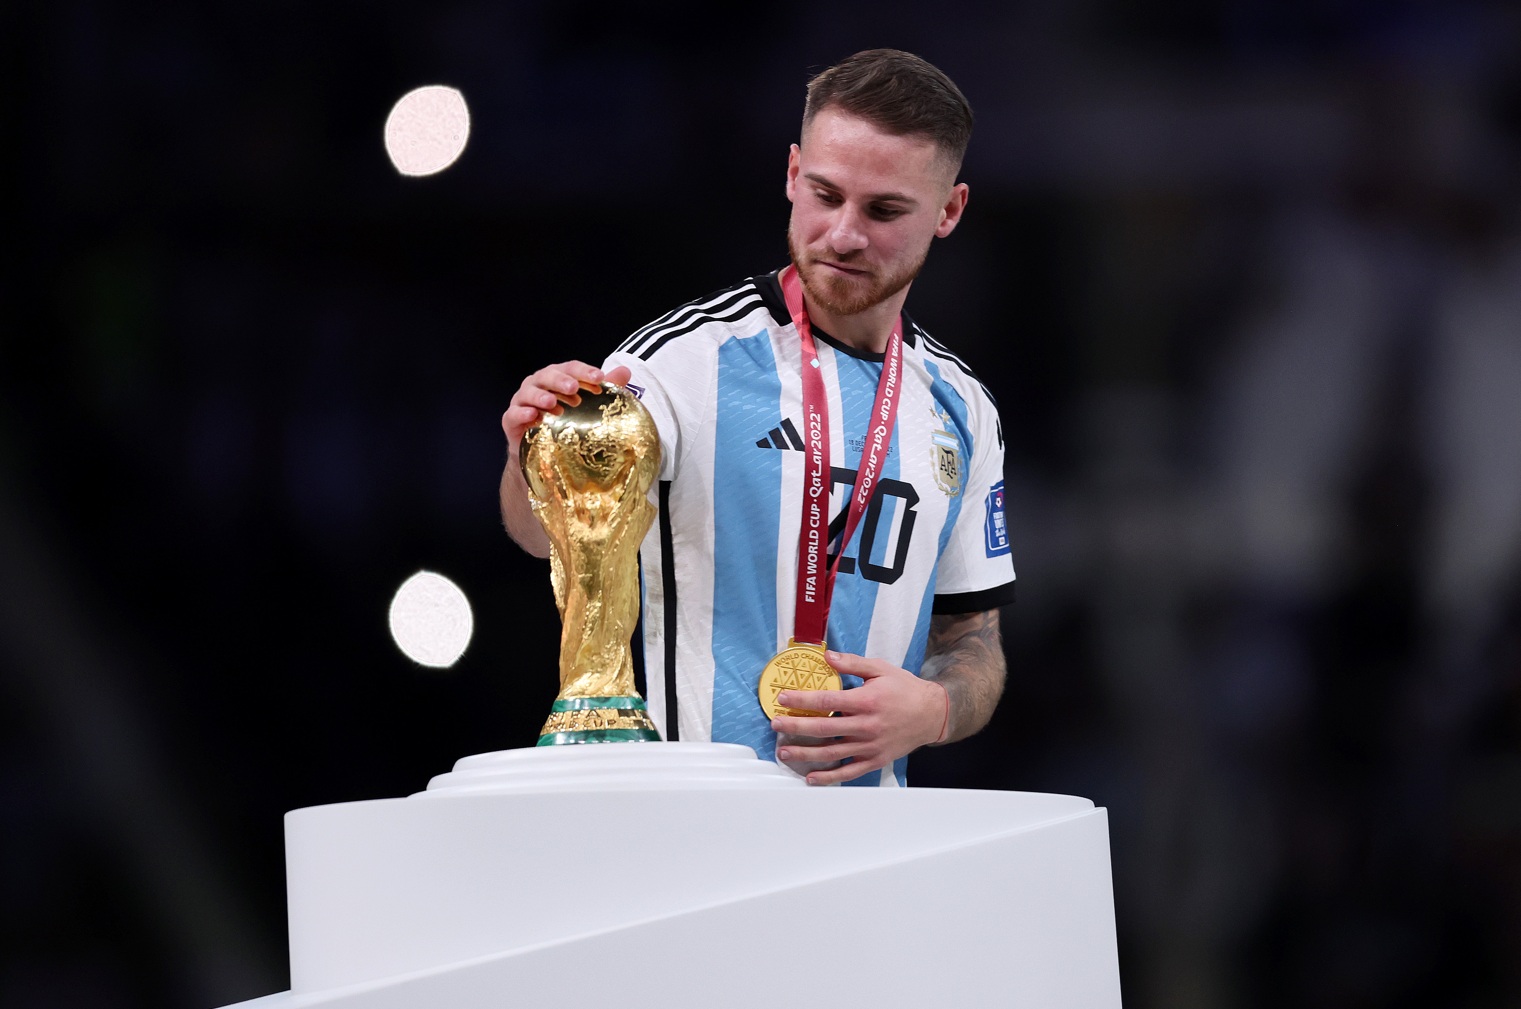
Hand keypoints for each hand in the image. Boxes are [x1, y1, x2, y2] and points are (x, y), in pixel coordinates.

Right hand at [500, 361, 631, 451]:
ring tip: (553, 403)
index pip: (570, 368)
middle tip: (574, 387)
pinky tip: (533, 416)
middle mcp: (538, 386)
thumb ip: (607, 388)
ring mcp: (522, 401)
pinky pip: (513, 414)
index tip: (599, 377)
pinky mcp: (511, 420)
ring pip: (528, 392)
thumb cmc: (567, 423)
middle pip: (547, 376)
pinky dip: (522, 413)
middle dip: (560, 380)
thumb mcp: (589, 406)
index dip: (583, 371)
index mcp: (557, 378)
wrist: (543, 453)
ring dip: (540, 396)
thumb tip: (626, 371)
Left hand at [770, 650, 947, 784]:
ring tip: (784, 752)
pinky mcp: (874, 760)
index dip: (802, 700)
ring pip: (831, 753)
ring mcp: (869, 746)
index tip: (782, 698)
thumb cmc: (904, 689)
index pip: (826, 700)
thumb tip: (827, 656)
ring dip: (805, 753)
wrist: (931, 714)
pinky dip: (828, 777)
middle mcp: (866, 725)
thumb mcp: (880, 669)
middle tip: (775, 725)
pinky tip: (810, 777)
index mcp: (865, 701)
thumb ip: (852, 663)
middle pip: (823, 728)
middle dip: (795, 727)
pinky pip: (848, 772)